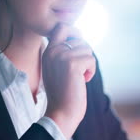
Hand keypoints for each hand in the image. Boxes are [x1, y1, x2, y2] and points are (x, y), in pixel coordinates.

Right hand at [42, 23, 96, 138]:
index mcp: (48, 51)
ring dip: (88, 63)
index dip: (74, 31)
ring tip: (80, 77)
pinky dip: (91, 71)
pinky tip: (83, 81)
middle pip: (79, 38)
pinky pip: (91, 59)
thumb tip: (80, 38)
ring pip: (87, 48)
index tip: (79, 45)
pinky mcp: (73, 64)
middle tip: (81, 68)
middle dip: (85, 53)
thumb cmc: (62, 93)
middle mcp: (53, 51)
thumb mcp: (57, 68)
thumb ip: (63, 53)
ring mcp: (62, 56)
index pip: (61, 27)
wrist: (61, 112)